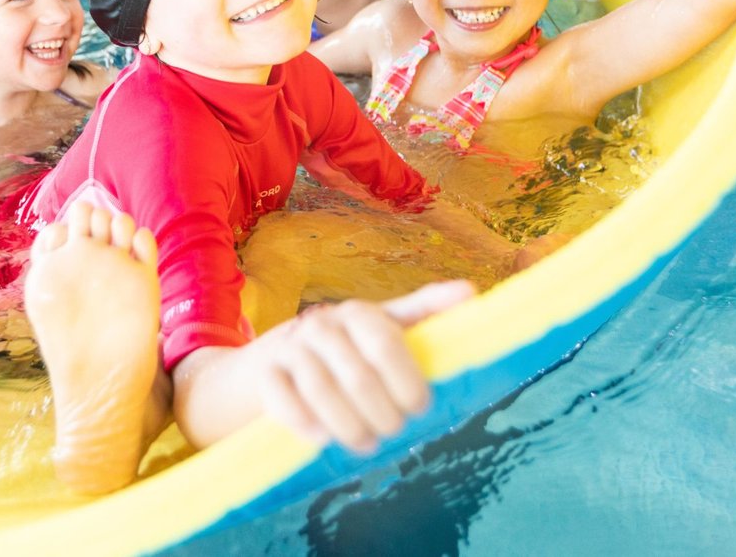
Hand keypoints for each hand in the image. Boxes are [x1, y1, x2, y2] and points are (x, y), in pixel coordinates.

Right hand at [258, 280, 473, 452]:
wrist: (279, 360)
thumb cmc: (349, 349)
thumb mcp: (386, 327)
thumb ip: (425, 312)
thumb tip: (470, 291)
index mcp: (358, 313)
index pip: (385, 344)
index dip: (406, 381)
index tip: (421, 407)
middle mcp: (322, 325)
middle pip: (357, 376)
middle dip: (382, 413)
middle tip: (394, 431)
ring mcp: (290, 348)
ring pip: (321, 391)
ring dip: (349, 426)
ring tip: (366, 444)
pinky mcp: (265, 374)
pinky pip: (283, 400)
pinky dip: (306, 424)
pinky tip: (323, 439)